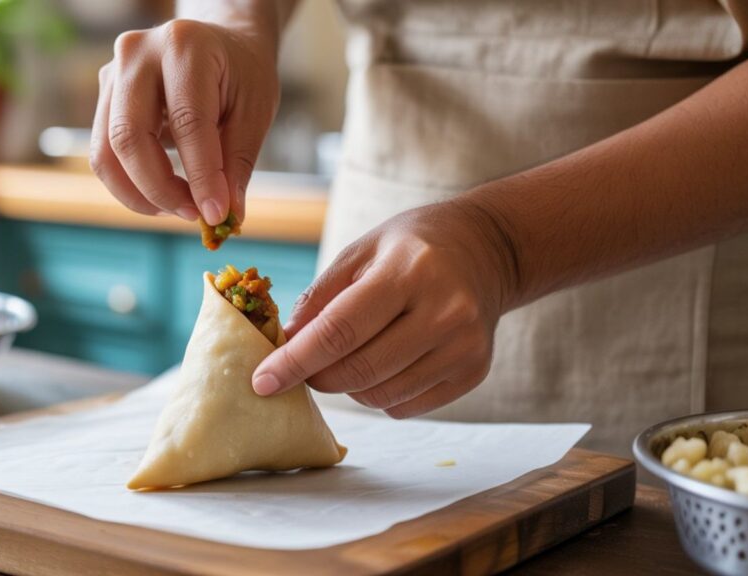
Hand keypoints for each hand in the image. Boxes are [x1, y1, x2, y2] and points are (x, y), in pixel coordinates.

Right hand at [90, 19, 280, 225]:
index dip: (201, 175)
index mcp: (184, 46)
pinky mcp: (104, 97)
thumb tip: (227, 217)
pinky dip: (131, 185)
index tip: (216, 214)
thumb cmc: (241, 74)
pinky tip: (163, 194)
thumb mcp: (255, 111)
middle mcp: (137, 54)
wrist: (219, 42)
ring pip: (106, 153)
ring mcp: (112, 74)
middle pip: (129, 137)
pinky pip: (104, 154)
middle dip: (160, 189)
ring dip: (140, 194)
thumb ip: (237, 163)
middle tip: (193, 214)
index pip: (187, 122)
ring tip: (179, 207)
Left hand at [251, 202, 516, 417]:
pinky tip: (383, 365)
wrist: (486, 249)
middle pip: (359, 370)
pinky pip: (405, 407)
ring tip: (348, 357)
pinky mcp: (473, 372)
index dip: (295, 361)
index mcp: (408, 271)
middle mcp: (444, 311)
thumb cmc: (411, 248)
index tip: (261, 381)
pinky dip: (379, 395)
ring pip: (380, 396)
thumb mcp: (360, 252)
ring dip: (347, 387)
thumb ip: (320, 297)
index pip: (341, 330)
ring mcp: (464, 346)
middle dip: (316, 377)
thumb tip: (285, 346)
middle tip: (300, 367)